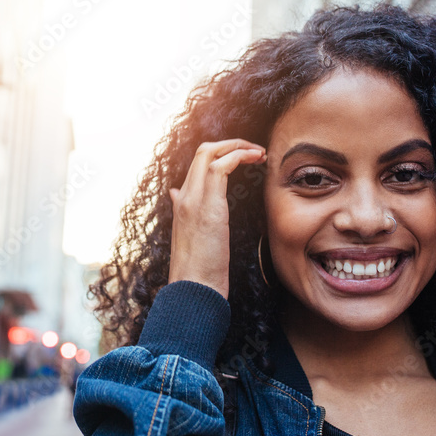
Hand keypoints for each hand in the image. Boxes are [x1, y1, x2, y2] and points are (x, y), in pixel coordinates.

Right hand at [168, 139, 266, 298]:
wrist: (193, 291)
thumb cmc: (198, 272)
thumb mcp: (190, 238)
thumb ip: (187, 214)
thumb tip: (176, 194)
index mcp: (181, 204)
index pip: (197, 165)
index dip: (221, 155)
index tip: (244, 160)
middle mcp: (184, 196)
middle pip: (202, 151)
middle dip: (231, 144)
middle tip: (255, 151)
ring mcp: (193, 199)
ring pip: (209, 153)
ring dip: (238, 146)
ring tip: (260, 154)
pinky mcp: (208, 206)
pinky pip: (221, 166)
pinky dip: (239, 155)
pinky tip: (256, 159)